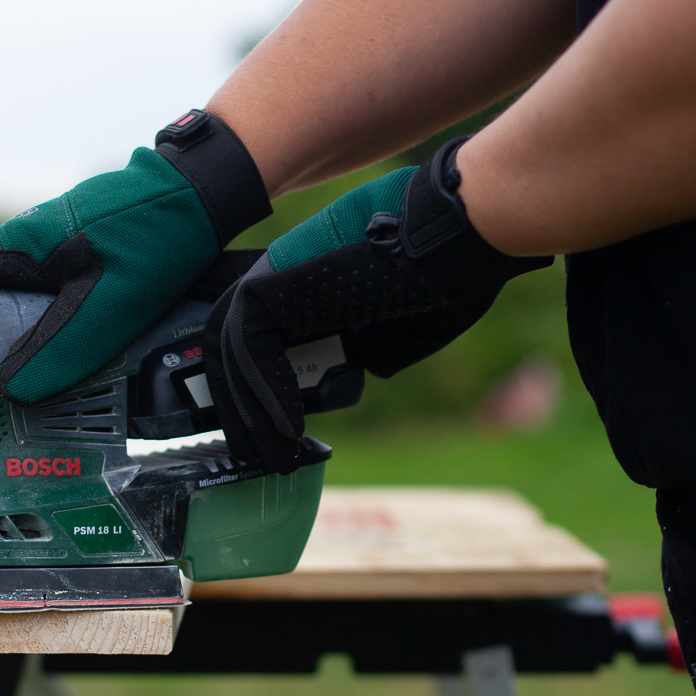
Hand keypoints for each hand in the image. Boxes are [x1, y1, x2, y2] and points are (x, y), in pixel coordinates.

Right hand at [0, 110, 270, 401]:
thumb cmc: (157, 236)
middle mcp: (18, 252)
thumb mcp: (112, 299)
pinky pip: (13, 307)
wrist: (199, 193)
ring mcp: (42, 259)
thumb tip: (8, 392)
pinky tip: (11, 378)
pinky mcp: (67, 269)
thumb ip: (64, 345)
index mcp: (15, 250)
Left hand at [202, 138, 551, 470]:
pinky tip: (289, 432)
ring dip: (249, 412)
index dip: (259, 389)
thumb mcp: (404, 326)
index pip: (262, 340)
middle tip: (258, 456)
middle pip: (235, 347)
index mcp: (312, 281)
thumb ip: (374, 344)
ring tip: (273, 459)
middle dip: (242, 408)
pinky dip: (265, 394)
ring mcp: (275, 275)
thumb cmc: (448, 273)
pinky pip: (250, 349)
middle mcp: (285, 275)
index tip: (276, 433)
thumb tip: (363, 367)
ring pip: (234, 352)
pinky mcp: (274, 284)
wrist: (460, 236)